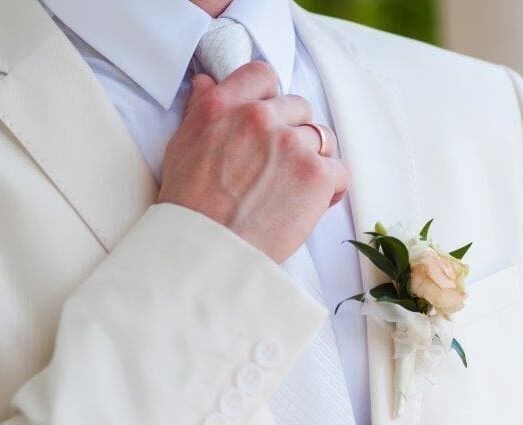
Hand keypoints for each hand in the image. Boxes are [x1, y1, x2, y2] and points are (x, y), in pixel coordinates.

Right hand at [157, 61, 347, 262]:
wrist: (208, 251)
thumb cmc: (190, 207)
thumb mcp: (182, 147)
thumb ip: (200, 111)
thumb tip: (208, 83)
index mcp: (223, 106)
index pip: (262, 75)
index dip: (270, 98)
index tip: (271, 121)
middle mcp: (258, 118)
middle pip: (299, 107)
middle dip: (294, 133)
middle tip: (281, 167)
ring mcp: (291, 144)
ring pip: (323, 138)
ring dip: (315, 160)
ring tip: (297, 189)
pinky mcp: (315, 174)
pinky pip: (339, 171)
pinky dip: (331, 189)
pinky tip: (313, 205)